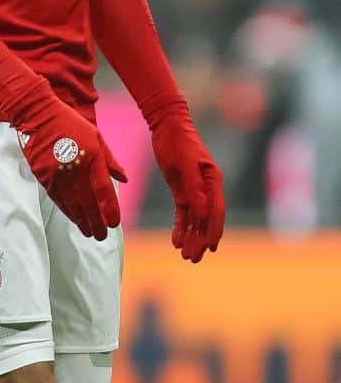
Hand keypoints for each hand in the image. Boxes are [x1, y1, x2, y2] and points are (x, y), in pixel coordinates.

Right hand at [16, 85, 126, 240]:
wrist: (38, 115)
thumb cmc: (70, 123)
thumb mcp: (96, 136)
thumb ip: (110, 160)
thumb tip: (124, 179)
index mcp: (93, 156)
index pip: (104, 190)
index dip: (109, 209)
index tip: (114, 223)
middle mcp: (76, 168)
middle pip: (88, 203)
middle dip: (96, 222)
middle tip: (101, 236)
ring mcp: (59, 174)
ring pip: (72, 205)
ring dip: (81, 221)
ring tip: (89, 232)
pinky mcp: (44, 176)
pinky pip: (58, 199)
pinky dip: (67, 211)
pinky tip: (73, 218)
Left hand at [150, 109, 224, 262]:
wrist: (166, 126)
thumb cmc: (178, 141)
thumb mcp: (184, 164)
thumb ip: (194, 188)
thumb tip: (201, 214)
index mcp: (213, 180)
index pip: (216, 211)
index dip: (214, 230)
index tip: (210, 247)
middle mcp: (207, 188)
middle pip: (206, 219)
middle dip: (201, 239)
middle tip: (193, 258)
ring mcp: (195, 190)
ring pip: (195, 219)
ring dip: (191, 237)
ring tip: (186, 255)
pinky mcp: (182, 190)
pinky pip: (183, 213)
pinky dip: (181, 226)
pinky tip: (176, 240)